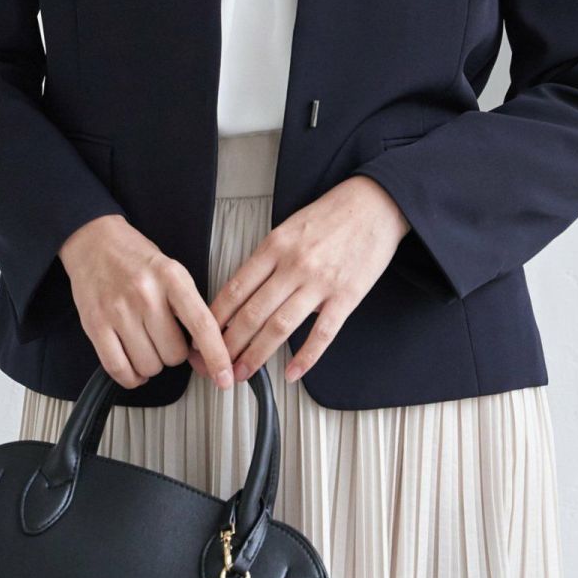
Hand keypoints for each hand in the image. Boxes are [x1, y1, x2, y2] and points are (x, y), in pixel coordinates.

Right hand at [60, 214, 236, 391]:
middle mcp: (146, 294)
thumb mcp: (171, 270)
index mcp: (172, 277)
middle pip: (174, 354)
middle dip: (174, 354)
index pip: (202, 324)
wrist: (94, 241)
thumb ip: (188, 306)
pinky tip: (133, 365)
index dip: (217, 356)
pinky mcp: (95, 325)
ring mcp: (118, 311)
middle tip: (164, 337)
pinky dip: (131, 377)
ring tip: (146, 343)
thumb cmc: (137, 259)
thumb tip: (203, 352)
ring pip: (149, 366)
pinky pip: (119, 369)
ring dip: (151, 364)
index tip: (225, 378)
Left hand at [186, 176, 410, 386]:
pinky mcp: (346, 296)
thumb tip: (245, 294)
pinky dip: (305, 357)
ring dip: (257, 355)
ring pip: (280, 327)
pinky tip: (292, 372)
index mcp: (275, 246)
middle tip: (216, 364)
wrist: (374, 204)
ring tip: (243, 373)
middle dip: (229, 345)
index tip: (204, 336)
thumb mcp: (289, 228)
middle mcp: (293, 265)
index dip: (215, 319)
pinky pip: (322, 333)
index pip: (235, 289)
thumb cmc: (331, 215)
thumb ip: (268, 259)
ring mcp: (320, 282)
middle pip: (252, 313)